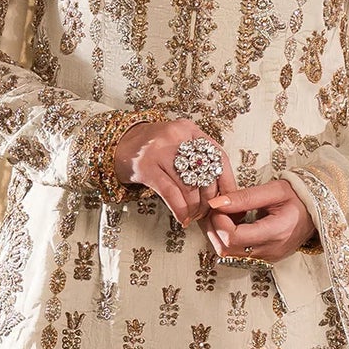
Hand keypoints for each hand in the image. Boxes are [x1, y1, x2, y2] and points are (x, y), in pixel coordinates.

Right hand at [113, 117, 237, 224]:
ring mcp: (160, 150)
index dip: (228, 182)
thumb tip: (224, 192)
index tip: (229, 201)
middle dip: (209, 200)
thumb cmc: (154, 149)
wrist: (118, 142)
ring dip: (194, 208)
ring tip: (192, 216)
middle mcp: (177, 136)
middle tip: (207, 213)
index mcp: (190, 130)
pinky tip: (182, 218)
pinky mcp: (145, 166)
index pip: (219, 157)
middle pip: (205, 174)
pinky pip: (170, 193)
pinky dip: (179, 209)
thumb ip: (199, 160)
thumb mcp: (179, 145)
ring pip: (189, 186)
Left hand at [204, 178, 316, 263]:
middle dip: (215, 227)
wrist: (316, 210)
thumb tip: (216, 203)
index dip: (219, 221)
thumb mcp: (274, 190)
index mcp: (276, 232)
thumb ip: (245, 197)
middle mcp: (271, 251)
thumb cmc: (298, 197)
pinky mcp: (265, 259)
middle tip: (219, 209)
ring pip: (228, 255)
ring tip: (227, 216)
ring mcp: (268, 258)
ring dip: (220, 235)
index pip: (233, 236)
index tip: (219, 205)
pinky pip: (237, 255)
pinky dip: (229, 241)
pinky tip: (234, 225)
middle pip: (226, 249)